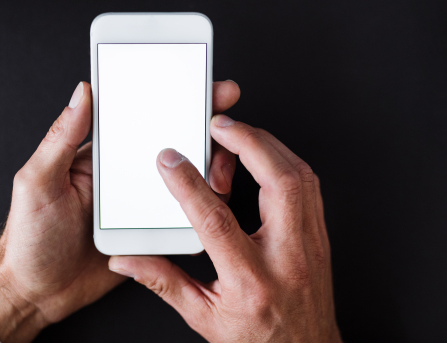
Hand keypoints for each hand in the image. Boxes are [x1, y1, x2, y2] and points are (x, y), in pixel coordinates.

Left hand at [0, 80, 240, 341]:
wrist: (38, 292)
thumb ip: (61, 137)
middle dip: (201, 124)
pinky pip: (182, 217)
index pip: (138, 117)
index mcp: (101, 156)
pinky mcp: (151, 234)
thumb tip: (83, 92)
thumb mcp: (37, 181)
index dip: (167, 97)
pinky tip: (213, 202)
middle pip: (170, 143)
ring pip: (184, 179)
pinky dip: (201, 208)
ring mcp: (141, 205)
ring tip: (222, 167)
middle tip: (225, 114)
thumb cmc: (30, 236)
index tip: (195, 81)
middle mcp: (126, 175)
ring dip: (208, 168)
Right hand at [109, 115, 341, 342]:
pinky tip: (264, 154)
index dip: (189, 185)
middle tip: (219, 125)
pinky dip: (284, 159)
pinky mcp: (319, 235)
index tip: (170, 160)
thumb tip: (126, 261)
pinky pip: (308, 184)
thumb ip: (163, 282)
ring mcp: (310, 244)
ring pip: (299, 176)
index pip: (217, 222)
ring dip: (268, 145)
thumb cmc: (257, 339)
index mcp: (250, 281)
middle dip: (248, 142)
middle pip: (278, 183)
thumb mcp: (203, 317)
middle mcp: (287, 257)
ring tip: (238, 132)